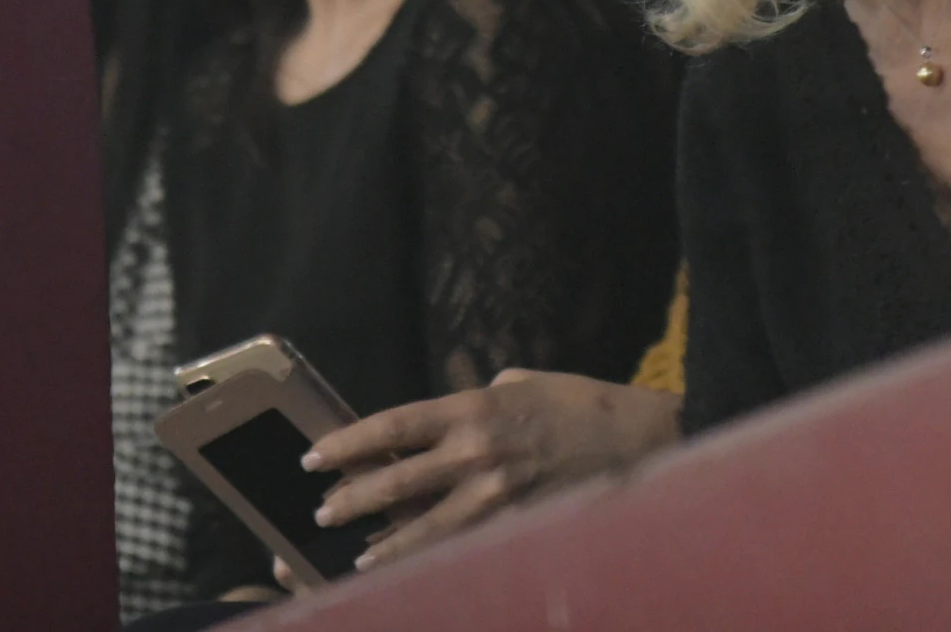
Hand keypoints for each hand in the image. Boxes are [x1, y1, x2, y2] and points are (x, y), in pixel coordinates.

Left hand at [303, 373, 683, 569]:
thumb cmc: (576, 402)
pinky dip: (433, 555)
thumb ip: (476, 403)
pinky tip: (412, 566)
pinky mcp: (516, 523)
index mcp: (471, 408)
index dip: (348, 443)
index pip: (393, 427)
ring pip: (424, 525)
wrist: (635, 438)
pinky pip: (463, 543)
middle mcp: (476, 451)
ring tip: (358, 554)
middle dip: (352, 498)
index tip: (316, 457)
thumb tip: (445, 422)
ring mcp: (496, 493)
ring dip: (386, 542)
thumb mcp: (519, 384)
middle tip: (322, 512)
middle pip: (396, 479)